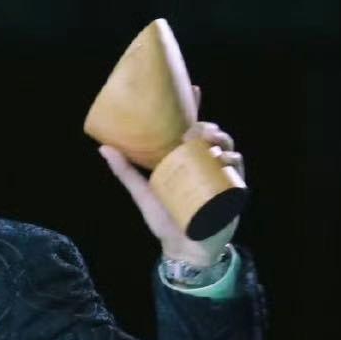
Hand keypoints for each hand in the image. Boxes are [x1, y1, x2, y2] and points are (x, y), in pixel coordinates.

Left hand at [98, 84, 246, 263]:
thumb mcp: (143, 194)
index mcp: (185, 160)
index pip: (192, 129)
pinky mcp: (232, 191)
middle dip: (207, 126)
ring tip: (207, 143)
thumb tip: (103, 148)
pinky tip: (223, 159)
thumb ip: (126, 172)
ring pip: (227, 149)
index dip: (195, 107)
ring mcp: (220, 176)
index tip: (194, 90)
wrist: (184, 250)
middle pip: (212, 135)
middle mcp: (204, 164)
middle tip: (194, 131)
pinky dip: (231, 162)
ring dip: (220, 140)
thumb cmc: (164, 221)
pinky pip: (236, 170)